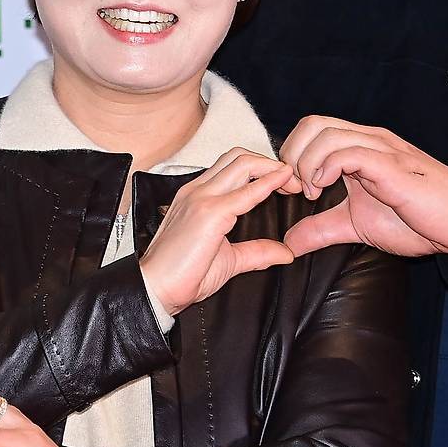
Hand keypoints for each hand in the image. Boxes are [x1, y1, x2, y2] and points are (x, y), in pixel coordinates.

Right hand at [140, 148, 295, 315]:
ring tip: (291, 181)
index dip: (262, 169)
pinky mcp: (209, 213)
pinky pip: (244, 192)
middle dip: (270, 162)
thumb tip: (284, 252)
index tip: (285, 182)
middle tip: (293, 180)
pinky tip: (282, 184)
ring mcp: (201, 198)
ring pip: (241, 163)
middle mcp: (198, 191)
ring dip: (271, 168)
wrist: (154, 290)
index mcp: (197, 197)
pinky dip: (267, 184)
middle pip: (239, 156)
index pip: (233, 167)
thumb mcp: (228, 260)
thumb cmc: (181, 276)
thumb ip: (256, 251)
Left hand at [280, 115, 447, 256]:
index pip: (311, 128)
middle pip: (313, 123)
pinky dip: (328, 168)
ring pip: (327, 134)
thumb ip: (321, 229)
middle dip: (294, 154)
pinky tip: (326, 188)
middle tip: (300, 188)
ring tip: (314, 193)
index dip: (292, 153)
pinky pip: (351, 152)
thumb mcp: (355, 225)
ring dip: (308, 164)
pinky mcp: (392, 166)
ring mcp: (381, 149)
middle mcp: (368, 140)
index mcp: (358, 147)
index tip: (293, 187)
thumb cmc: (415, 220)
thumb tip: (289, 243)